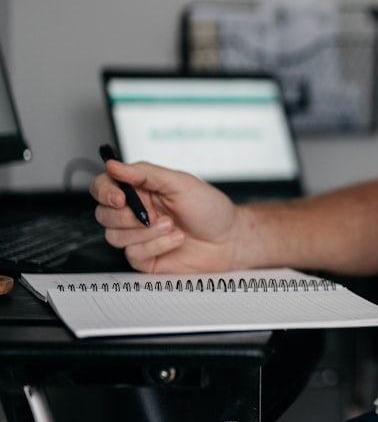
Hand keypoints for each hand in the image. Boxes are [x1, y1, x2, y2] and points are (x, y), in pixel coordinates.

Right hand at [91, 159, 239, 272]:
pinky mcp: (145, 257)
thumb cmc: (209, 209)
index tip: (119, 198)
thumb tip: (113, 164)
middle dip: (128, 217)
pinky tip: (176, 240)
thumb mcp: (180, 183)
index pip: (104, 187)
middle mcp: (136, 212)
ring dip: (146, 232)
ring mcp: (139, 236)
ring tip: (172, 226)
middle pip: (104, 214)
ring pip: (115, 236)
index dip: (104, 192)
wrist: (229, 238)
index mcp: (140, 190)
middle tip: (155, 215)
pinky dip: (157, 246)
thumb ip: (145, 173)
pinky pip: (133, 254)